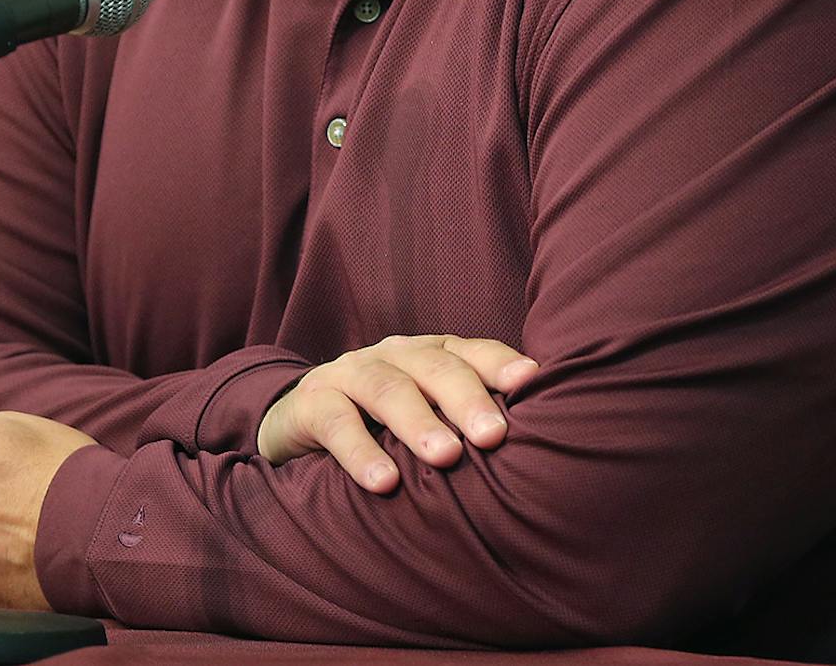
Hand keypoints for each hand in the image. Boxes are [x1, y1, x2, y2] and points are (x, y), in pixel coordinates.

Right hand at [258, 334, 537, 492]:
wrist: (298, 419)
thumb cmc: (382, 422)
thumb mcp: (426, 412)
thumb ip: (467, 419)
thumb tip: (538, 445)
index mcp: (427, 354)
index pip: (468, 351)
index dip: (499, 364)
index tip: (530, 383)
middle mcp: (392, 355)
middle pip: (434, 368)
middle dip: (467, 399)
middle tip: (494, 435)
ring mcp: (348, 374)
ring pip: (387, 390)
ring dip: (418, 423)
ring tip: (446, 457)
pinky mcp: (310, 403)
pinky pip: (337, 424)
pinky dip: (361, 452)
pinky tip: (384, 483)